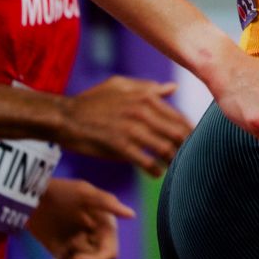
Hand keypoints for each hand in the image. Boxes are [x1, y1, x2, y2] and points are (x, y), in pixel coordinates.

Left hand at [26, 177, 133, 258]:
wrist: (34, 196)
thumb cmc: (62, 190)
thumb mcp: (85, 193)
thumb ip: (108, 203)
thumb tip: (132, 215)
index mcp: (105, 227)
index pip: (110, 255)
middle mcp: (95, 239)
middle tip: (68, 253)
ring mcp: (79, 247)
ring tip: (61, 255)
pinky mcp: (64, 254)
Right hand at [56, 76, 192, 176]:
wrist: (66, 117)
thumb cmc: (93, 100)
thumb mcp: (121, 85)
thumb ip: (149, 87)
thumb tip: (173, 88)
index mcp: (145, 96)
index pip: (178, 117)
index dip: (189, 132)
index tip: (193, 142)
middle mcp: (142, 112)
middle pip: (176, 134)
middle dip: (185, 147)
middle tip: (188, 158)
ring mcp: (132, 129)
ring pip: (164, 149)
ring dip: (173, 160)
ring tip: (174, 167)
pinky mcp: (120, 147)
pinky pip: (147, 162)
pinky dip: (156, 170)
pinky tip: (157, 173)